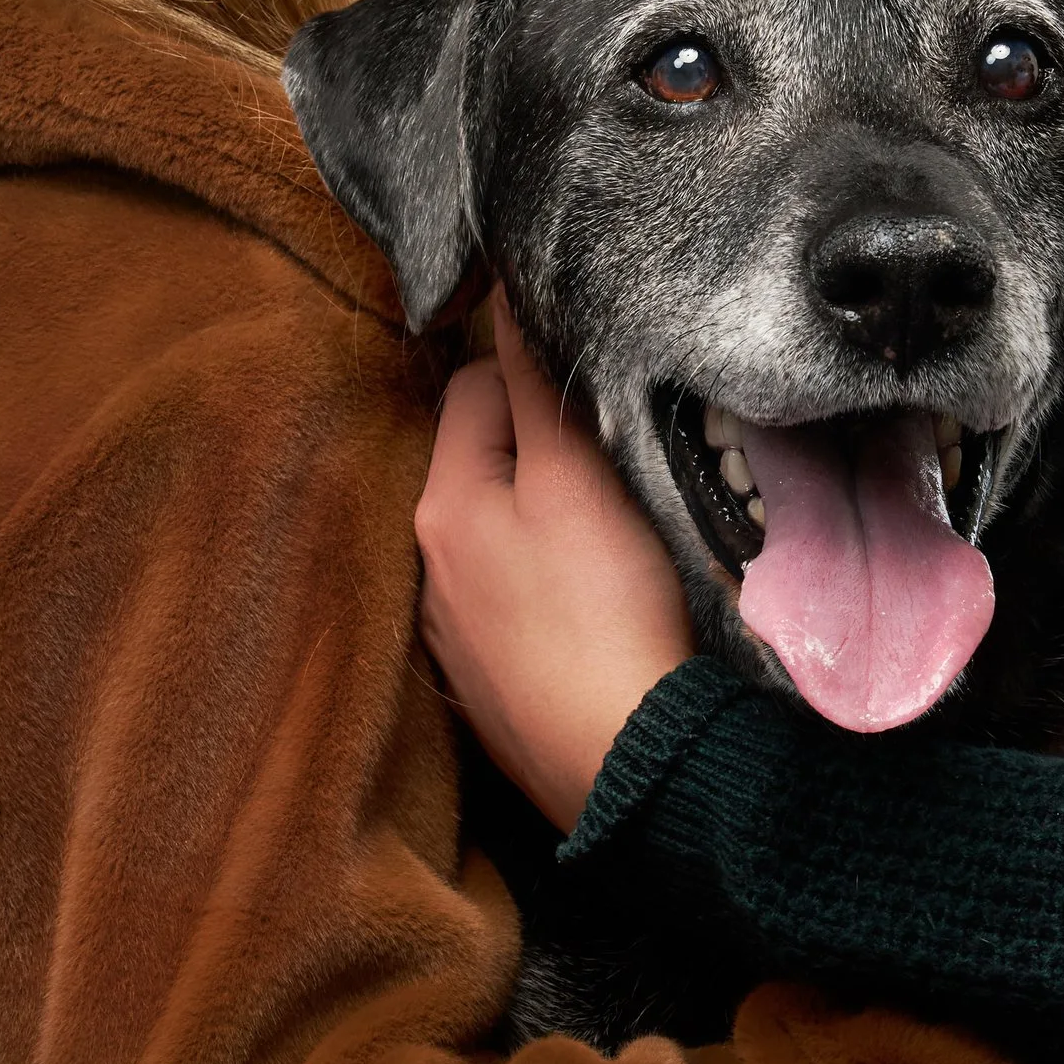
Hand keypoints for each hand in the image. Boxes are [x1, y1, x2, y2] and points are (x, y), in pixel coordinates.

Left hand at [417, 291, 695, 831]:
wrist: (633, 764)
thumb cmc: (608, 611)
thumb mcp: (577, 479)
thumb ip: (537, 384)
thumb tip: (506, 299)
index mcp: (440, 507)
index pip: (474, 386)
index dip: (535, 373)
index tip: (595, 394)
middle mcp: (429, 571)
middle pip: (481, 461)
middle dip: (536, 447)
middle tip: (610, 462)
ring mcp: (458, 638)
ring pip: (499, 535)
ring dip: (542, 518)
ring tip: (611, 535)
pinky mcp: (494, 689)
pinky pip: (516, 603)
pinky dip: (549, 588)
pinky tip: (597, 606)